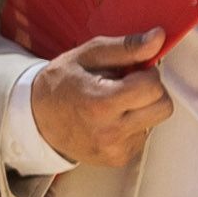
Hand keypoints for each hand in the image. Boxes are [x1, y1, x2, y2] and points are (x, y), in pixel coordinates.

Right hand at [29, 30, 173, 169]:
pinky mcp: (118, 159)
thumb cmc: (60, 84)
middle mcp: (110, 131)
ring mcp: (115, 149)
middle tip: (125, 87)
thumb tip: (158, 37)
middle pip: (163, 107)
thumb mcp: (86, 56)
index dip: (146, 74)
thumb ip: (125, 47)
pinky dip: (133, 125)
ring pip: (155, 121)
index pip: (153, 87)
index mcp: (101, 103)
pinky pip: (143, 136)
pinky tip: (110, 120)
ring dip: (142, 109)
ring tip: (114, 104)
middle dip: (150, 93)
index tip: (128, 73)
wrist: (34, 119)